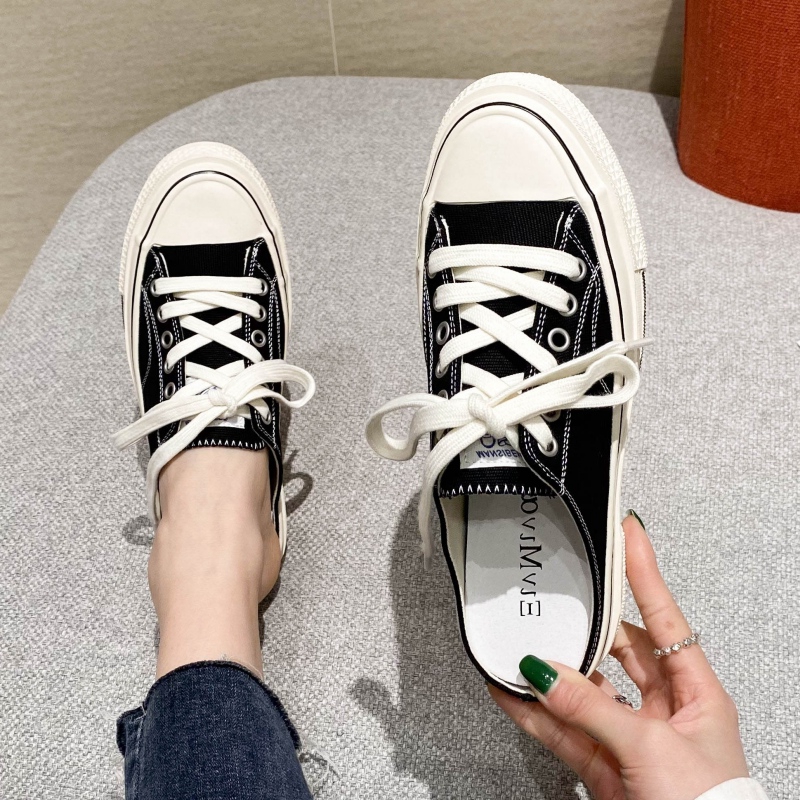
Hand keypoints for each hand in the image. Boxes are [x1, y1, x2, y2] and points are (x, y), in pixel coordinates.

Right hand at [489, 512, 749, 799]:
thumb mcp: (652, 746)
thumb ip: (593, 706)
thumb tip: (545, 671)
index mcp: (696, 691)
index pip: (664, 615)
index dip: (644, 572)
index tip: (628, 533)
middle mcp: (663, 708)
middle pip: (616, 650)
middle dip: (582, 628)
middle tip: (555, 599)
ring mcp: (630, 735)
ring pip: (582, 690)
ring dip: (548, 673)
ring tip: (517, 647)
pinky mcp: (603, 765)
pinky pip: (561, 729)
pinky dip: (533, 713)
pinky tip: (509, 693)